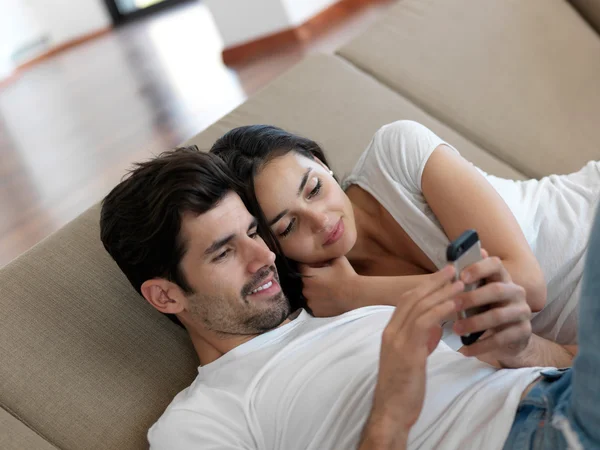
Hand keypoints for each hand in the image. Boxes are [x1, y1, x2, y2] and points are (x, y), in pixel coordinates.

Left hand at [299, 257, 358, 316]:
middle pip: (304, 281)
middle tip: (324, 279)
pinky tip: (327, 299)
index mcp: (308, 275)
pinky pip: (313, 305)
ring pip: (308, 294)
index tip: (317, 266)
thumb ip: (326, 255)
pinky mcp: (315, 311)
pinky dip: (317, 302)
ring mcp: (309, 302)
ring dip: (313, 291)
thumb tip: (322, 253)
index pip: (301, 267)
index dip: (309, 265)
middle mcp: (305, 289)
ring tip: (326, 290)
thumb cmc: (347, 276)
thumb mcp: (338, 259)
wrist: (356, 295)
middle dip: (311, 279)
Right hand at [369, 266, 462, 434]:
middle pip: (412, 298)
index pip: (406, 301)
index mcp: (390, 332)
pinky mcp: (407, 351)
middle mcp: (391, 331)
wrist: (391, 411)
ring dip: (441, 292)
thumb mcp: (411, 359)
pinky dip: (440, 310)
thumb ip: (419, 340)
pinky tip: (455, 304)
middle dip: (433, 282)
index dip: (425, 286)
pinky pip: (424, 323)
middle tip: (453, 270)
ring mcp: (397, 340)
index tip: (442, 276)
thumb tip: (433, 327)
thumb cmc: (403, 388)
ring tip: (460, 282)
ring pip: (418, 306)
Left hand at [454, 251, 531, 360]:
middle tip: (453, 306)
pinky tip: (466, 349)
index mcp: (502, 277)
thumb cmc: (485, 309)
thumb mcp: (476, 295)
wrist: (509, 338)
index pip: (495, 264)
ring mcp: (522, 311)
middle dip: (473, 298)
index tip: (461, 277)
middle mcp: (515, 291)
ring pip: (498, 316)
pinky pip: (500, 338)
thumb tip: (449, 267)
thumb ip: (465, 283)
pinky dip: (480, 345)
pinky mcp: (523, 331)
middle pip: (496, 290)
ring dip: (474, 323)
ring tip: (456, 329)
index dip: (479, 268)